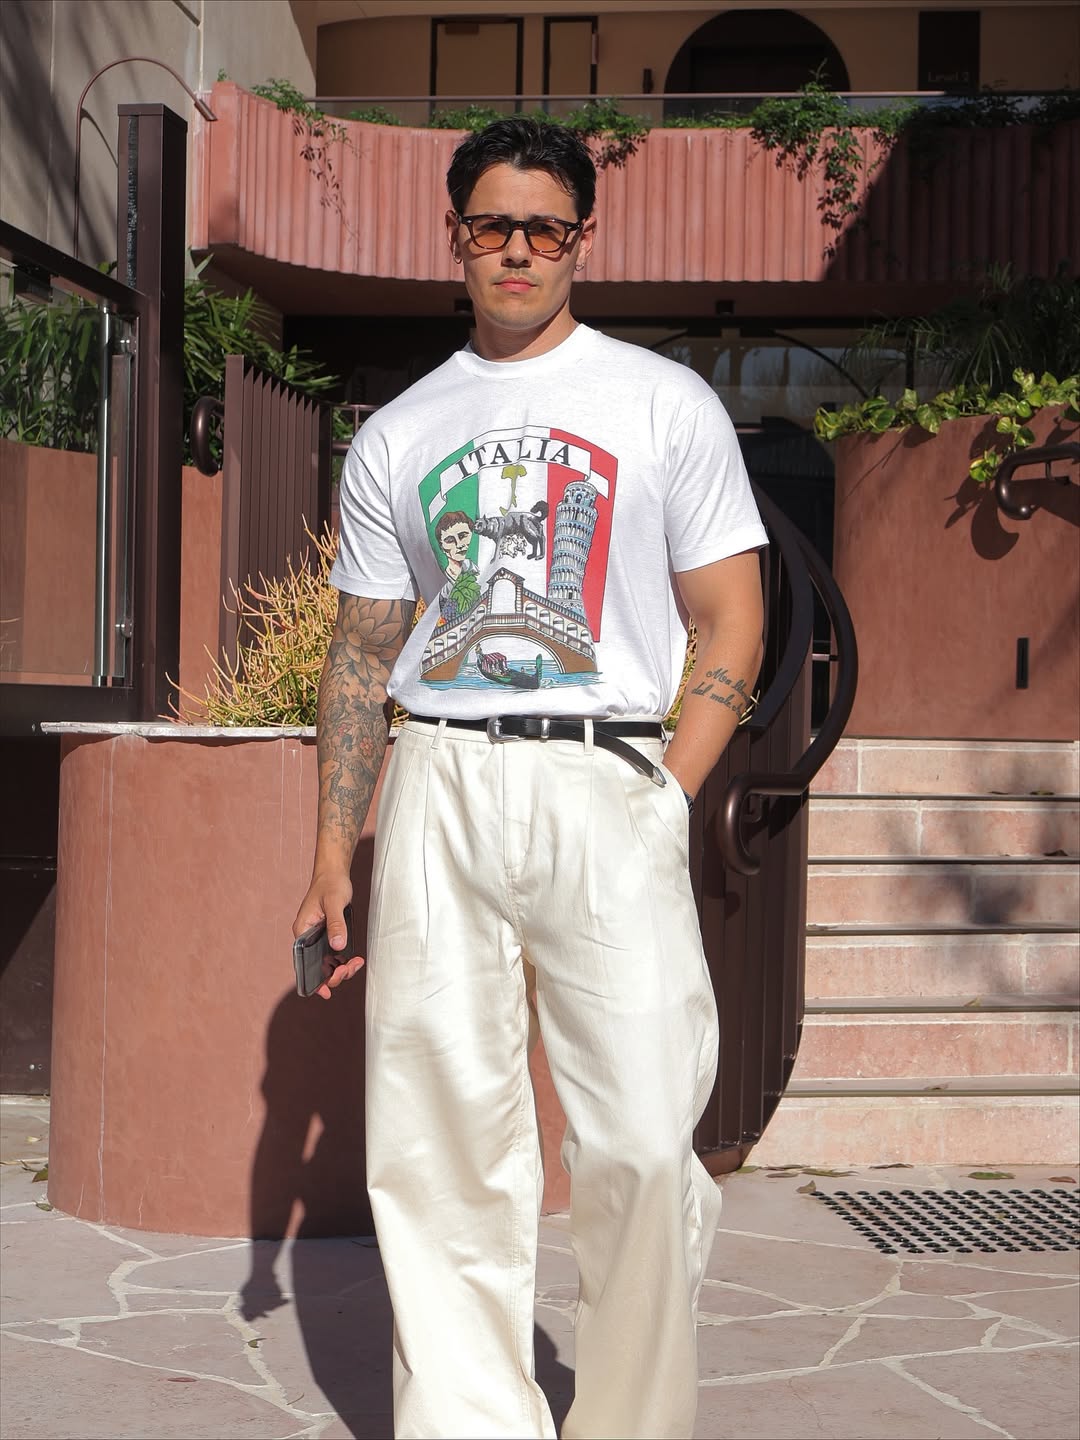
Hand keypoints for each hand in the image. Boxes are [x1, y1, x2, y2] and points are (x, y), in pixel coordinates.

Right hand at [293, 875, 365, 1000]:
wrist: (334, 873)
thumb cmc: (330, 884)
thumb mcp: (334, 903)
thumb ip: (335, 924)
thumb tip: (337, 946)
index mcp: (302, 931)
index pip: (304, 963)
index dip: (313, 981)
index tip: (326, 992)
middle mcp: (307, 937)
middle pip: (317, 966)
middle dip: (333, 973)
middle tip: (348, 969)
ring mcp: (318, 937)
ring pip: (327, 962)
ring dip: (341, 968)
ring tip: (356, 964)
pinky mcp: (328, 935)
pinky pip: (334, 954)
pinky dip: (344, 960)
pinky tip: (355, 960)